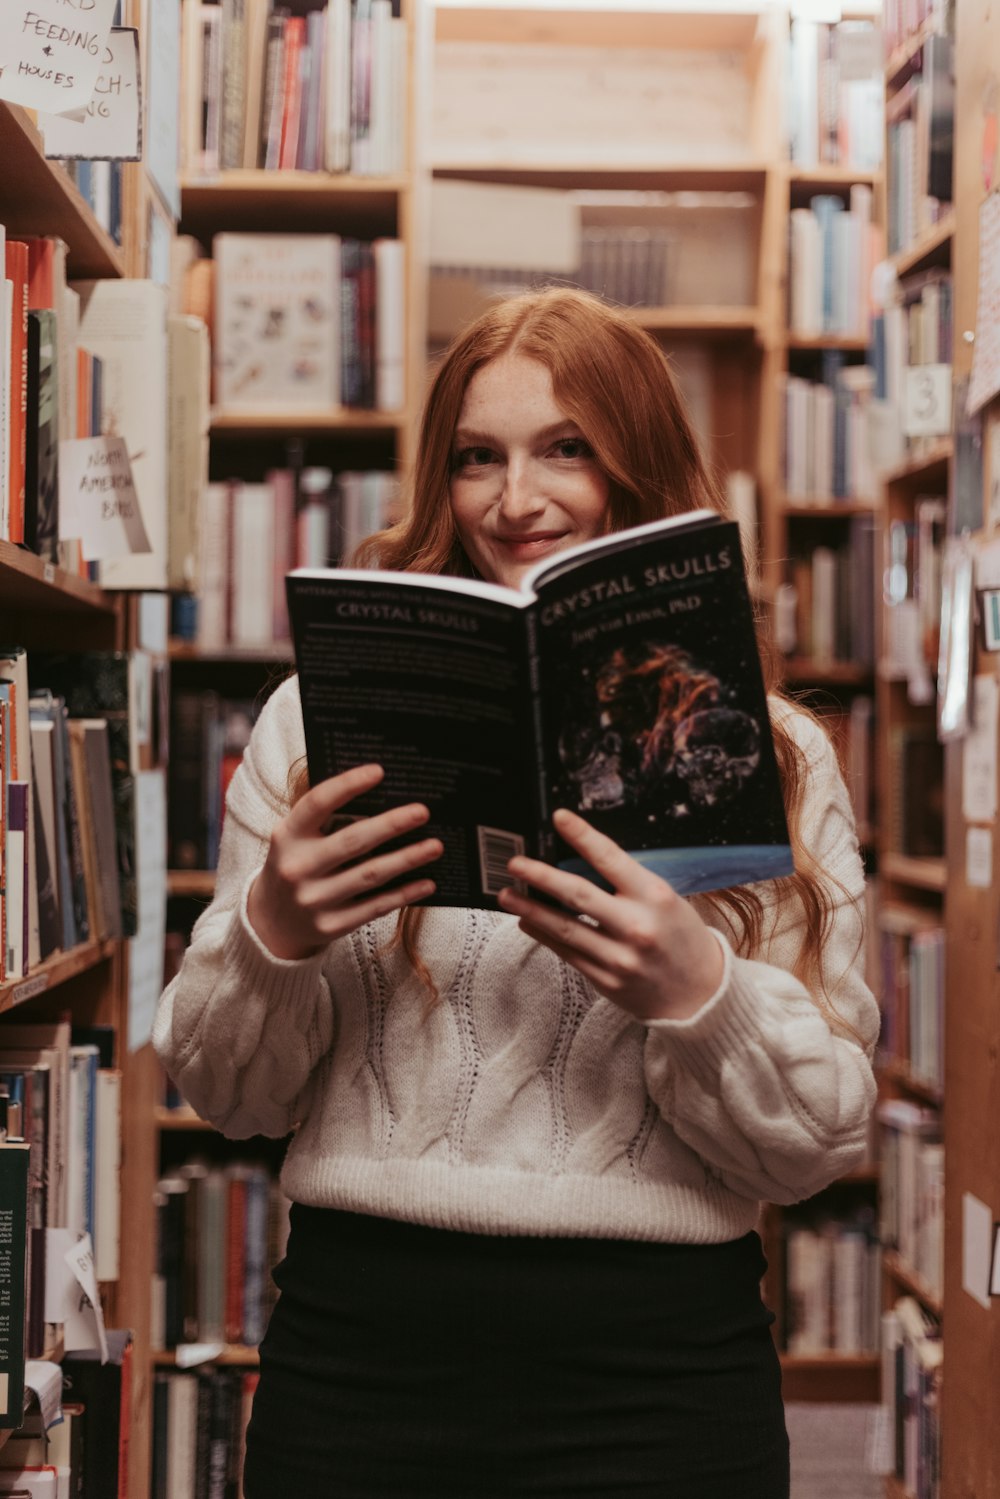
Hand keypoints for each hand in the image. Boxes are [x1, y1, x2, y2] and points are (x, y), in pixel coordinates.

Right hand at [247, 764, 442, 959]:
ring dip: (407, 858)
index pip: (317, 804)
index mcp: (287, 836)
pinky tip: (427, 882)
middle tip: (422, 812)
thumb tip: (384, 799)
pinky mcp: (331, 926)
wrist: (272, 923)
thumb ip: (326, 820)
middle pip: (352, 841)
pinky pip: (375, 907)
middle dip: (391, 824)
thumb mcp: (296, 839)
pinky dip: (404, 894)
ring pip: (370, 874)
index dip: (348, 785)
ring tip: (435, 845)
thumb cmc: (297, 865)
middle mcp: (297, 868)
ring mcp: (313, 900)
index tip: (379, 771)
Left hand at [498, 808, 723, 1021]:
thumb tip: (578, 861)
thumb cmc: (680, 937)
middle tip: (514, 863)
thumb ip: (627, 884)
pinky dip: (543, 934)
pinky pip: (566, 952)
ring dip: (530, 909)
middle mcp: (636, 926)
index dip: (583, 835)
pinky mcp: (606, 979)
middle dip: (540, 876)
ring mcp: (619, 957)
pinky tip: (527, 921)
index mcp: (655, 897)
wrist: (700, 993)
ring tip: (506, 895)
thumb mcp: (664, 900)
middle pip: (578, 895)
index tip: (559, 817)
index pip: (612, 859)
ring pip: (564, 928)